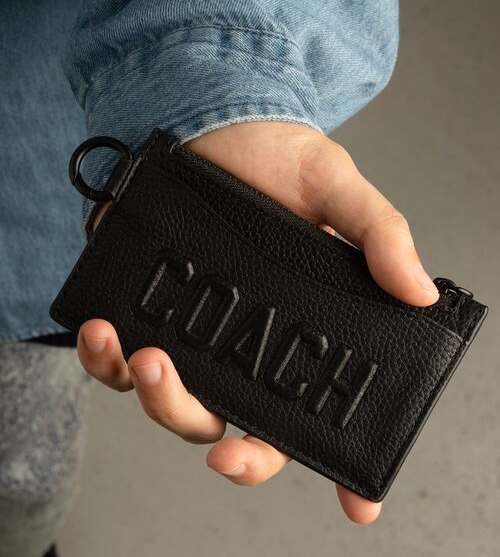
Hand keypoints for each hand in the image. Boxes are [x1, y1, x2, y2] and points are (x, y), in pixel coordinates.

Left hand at [77, 121, 438, 523]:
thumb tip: (418, 293)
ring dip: (158, 401)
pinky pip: (116, 357)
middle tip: (222, 449)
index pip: (316, 408)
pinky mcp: (145, 306)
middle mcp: (241, 341)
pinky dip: (104, 359)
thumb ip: (378, 236)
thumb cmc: (279, 159)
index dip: (338, 462)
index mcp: (292, 328)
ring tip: (149, 361)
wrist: (216, 123)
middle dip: (231, 452)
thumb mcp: (337, 189)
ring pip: (173, 403)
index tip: (358, 503)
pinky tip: (106, 335)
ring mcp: (191, 330)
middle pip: (236, 425)